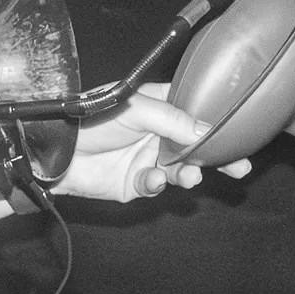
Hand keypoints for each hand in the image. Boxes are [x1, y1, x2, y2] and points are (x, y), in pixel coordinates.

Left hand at [50, 85, 247, 201]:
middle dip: (218, 157)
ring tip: (190, 176)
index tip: (239, 133)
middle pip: (196, 146)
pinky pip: (155, 186)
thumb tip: (209, 131)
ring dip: (188, 173)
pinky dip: (157, 184)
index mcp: (160, 107)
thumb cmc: (91, 118)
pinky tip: (151, 179)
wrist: (55, 150)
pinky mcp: (134, 183)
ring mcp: (147, 159)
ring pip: (180, 169)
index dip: (217, 122)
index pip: (196, 112)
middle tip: (239, 166)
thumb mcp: (137, 109)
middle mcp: (157, 133)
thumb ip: (174, 120)